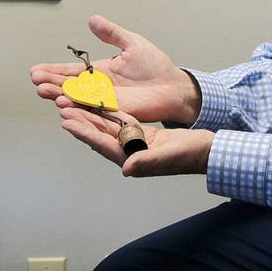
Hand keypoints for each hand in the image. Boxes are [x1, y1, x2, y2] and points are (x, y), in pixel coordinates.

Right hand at [30, 15, 201, 125]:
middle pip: (68, 86)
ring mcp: (104, 101)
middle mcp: (97, 87)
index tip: (36, 69)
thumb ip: (112, 34)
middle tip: (36, 80)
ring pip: (76, 99)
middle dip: (51, 83)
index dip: (53, 70)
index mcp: (99, 71)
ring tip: (45, 91)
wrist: (173, 86)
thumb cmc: (156, 66)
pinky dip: (78, 108)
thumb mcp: (132, 43)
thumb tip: (92, 19)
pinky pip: (92, 110)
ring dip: (60, 95)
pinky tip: (65, 104)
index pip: (71, 71)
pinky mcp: (114, 111)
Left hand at [59, 103, 214, 176]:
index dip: (85, 133)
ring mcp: (136, 142)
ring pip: (109, 126)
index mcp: (132, 159)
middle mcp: (130, 152)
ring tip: (75, 103)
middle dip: (82, 121)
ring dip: (93, 115)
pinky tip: (100, 103)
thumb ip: (147, 162)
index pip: (103, 144)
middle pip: (101, 134)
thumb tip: (126, 168)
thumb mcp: (168, 157)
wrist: (207, 150)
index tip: (67, 121)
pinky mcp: (144, 134)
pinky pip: (123, 121)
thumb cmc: (191, 155)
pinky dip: (111, 112)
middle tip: (64, 107)